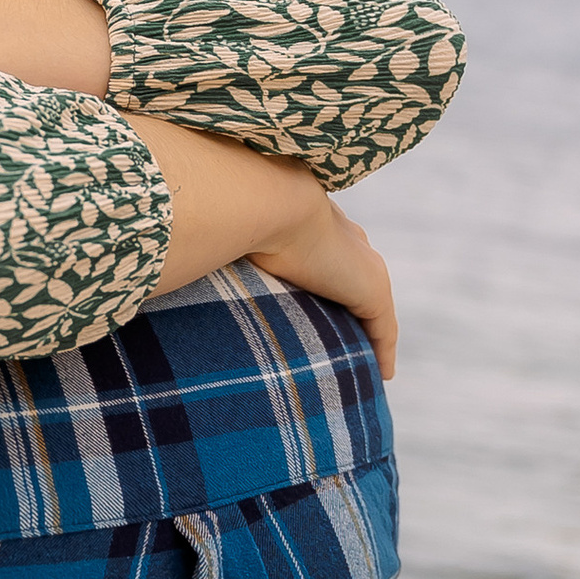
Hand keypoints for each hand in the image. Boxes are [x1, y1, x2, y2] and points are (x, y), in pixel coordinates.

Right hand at [245, 191, 397, 379]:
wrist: (269, 204)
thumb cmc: (241, 216)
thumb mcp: (236, 237)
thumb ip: (229, 251)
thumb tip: (195, 263)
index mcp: (316, 224)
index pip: (331, 255)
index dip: (329, 278)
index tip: (322, 296)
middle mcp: (346, 242)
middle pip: (357, 280)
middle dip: (352, 304)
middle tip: (344, 334)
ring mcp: (362, 265)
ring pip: (372, 308)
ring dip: (368, 334)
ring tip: (362, 361)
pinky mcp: (372, 289)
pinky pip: (383, 329)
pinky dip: (383, 351)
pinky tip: (384, 374)